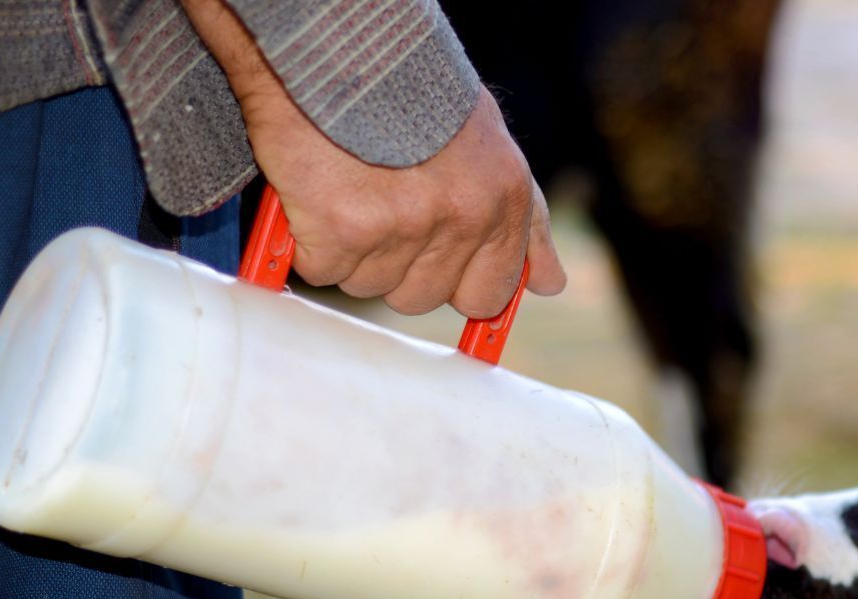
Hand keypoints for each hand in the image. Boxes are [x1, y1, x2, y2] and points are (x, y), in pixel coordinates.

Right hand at [180, 0, 566, 317]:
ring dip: (348, 251)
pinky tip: (313, 192)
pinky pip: (321, 268)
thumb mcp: (490, 145)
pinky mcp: (345, 229)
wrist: (337, 41)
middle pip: (419, 297)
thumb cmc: (411, 92)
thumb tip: (550, 284)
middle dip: (393, 265)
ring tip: (345, 187)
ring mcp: (406, 226)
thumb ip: (525, 220)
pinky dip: (306, 240)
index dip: (452, 282)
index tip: (429, 262)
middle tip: (375, 205)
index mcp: (505, 200)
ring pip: (368, 285)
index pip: (488, 294)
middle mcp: (464, 217)